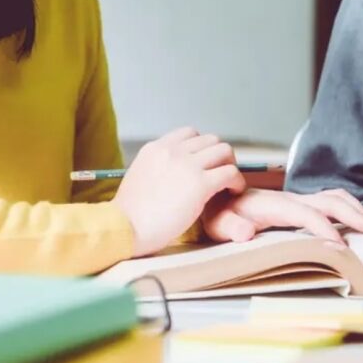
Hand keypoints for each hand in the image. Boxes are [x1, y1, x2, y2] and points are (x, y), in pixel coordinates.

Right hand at [112, 128, 245, 256]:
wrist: (125, 228)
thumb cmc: (130, 214)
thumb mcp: (140, 177)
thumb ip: (158, 168)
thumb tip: (170, 173)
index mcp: (156, 148)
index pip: (190, 134)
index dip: (203, 148)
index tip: (205, 165)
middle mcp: (172, 151)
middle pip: (211, 140)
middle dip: (220, 156)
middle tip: (220, 176)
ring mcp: (187, 166)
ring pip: (224, 151)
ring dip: (230, 166)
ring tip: (228, 185)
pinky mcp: (200, 184)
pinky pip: (230, 173)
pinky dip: (236, 182)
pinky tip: (232, 193)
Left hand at [201, 188, 362, 244]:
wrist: (215, 197)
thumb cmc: (217, 213)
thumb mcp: (217, 223)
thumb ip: (231, 227)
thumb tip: (246, 232)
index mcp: (274, 204)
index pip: (306, 214)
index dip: (324, 229)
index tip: (341, 247)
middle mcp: (290, 199)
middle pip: (330, 201)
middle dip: (355, 215)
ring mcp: (296, 201)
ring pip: (334, 198)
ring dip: (358, 210)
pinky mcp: (299, 205)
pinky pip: (330, 203)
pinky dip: (350, 209)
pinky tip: (361, 220)